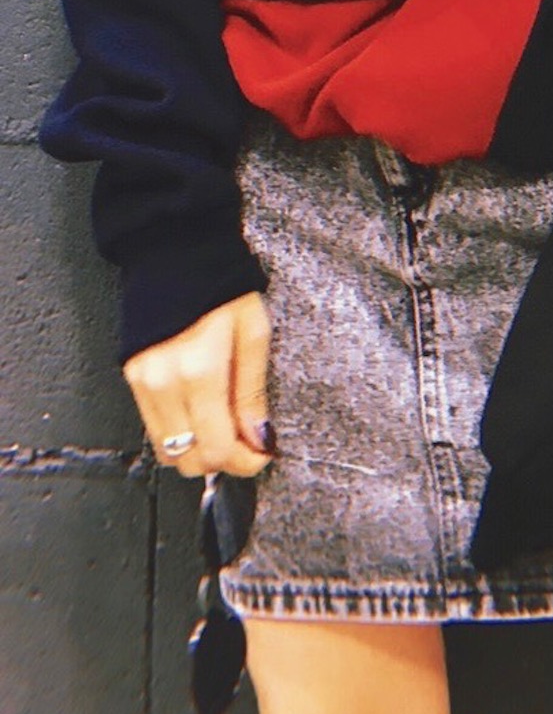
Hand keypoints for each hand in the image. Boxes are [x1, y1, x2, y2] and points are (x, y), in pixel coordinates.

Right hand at [123, 292, 274, 477]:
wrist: (176, 251)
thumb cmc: (220, 285)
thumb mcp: (254, 332)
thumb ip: (252, 392)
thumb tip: (258, 439)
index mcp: (199, 370)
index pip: (217, 446)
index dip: (244, 462)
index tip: (261, 456)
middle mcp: (164, 383)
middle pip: (188, 459)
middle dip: (222, 461)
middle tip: (246, 444)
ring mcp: (142, 382)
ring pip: (166, 450)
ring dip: (198, 450)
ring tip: (224, 428)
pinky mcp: (131, 376)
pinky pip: (153, 427)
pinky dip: (179, 432)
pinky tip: (201, 413)